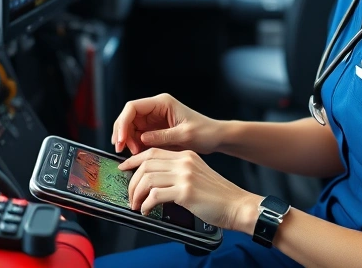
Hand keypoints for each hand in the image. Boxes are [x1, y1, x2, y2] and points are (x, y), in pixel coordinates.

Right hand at [111, 93, 221, 154]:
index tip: (120, 139)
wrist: (215, 137)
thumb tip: (141, 139)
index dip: (123, 123)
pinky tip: (138, 155)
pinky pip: (138, 136)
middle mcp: (155, 108)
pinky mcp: (155, 130)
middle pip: (128, 117)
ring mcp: (154, 119)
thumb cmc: (205, 132)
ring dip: (128, 141)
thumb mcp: (185, 135)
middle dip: (122, 133)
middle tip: (121, 150)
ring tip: (133, 154)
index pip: (133, 107)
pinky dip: (135, 145)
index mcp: (162, 103)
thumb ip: (162, 136)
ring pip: (131, 127)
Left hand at [119, 148, 261, 232]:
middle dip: (132, 181)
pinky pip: (155, 195)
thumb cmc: (217, 195)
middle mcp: (184, 162)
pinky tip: (148, 210)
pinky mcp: (185, 192)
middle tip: (130, 195)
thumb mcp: (196, 175)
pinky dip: (147, 204)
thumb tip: (153, 181)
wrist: (237, 205)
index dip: (134, 160)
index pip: (153, 152)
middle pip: (146, 164)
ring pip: (148, 179)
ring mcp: (185, 176)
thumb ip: (177, 173)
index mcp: (186, 155)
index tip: (124, 168)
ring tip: (137, 205)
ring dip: (137, 194)